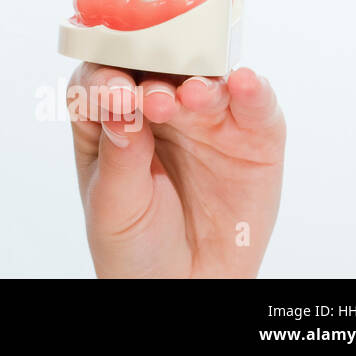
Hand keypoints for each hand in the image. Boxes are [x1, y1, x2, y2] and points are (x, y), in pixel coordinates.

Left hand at [67, 63, 284, 277]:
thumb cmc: (134, 242)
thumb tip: (120, 108)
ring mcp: (206, 118)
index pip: (100, 78)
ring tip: (191, 97)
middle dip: (153, 77)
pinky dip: (253, 90)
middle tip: (152, 98)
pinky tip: (244, 84)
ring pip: (205, 81)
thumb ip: (118, 158)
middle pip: (155, 69)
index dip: (105, 78)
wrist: (183, 286)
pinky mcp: (253, 137)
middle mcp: (159, 106)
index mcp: (110, 115)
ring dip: (199, 83)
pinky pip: (255, 105)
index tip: (113, 92)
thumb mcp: (113, 205)